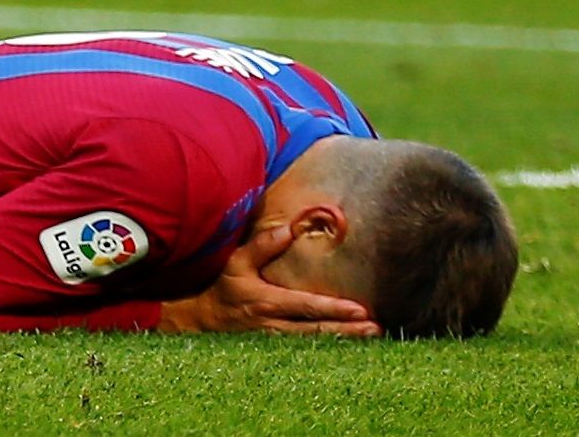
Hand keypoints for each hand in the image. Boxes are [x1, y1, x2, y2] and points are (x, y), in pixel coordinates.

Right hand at [159, 222, 376, 337]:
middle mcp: (276, 326)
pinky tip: (348, 343)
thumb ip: (262, 246)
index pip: (307, 307)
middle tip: (376, 329)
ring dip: (345, 340)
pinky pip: (309, 349)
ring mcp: (278, 342)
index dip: (334, 309)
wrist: (202, 321)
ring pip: (317, 343)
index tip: (360, 310)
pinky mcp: (278, 349)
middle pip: (319, 331)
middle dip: (349, 330)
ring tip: (371, 336)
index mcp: (268, 303)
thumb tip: (288, 228)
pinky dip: (330, 347)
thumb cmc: (223, 288)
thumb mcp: (236, 263)